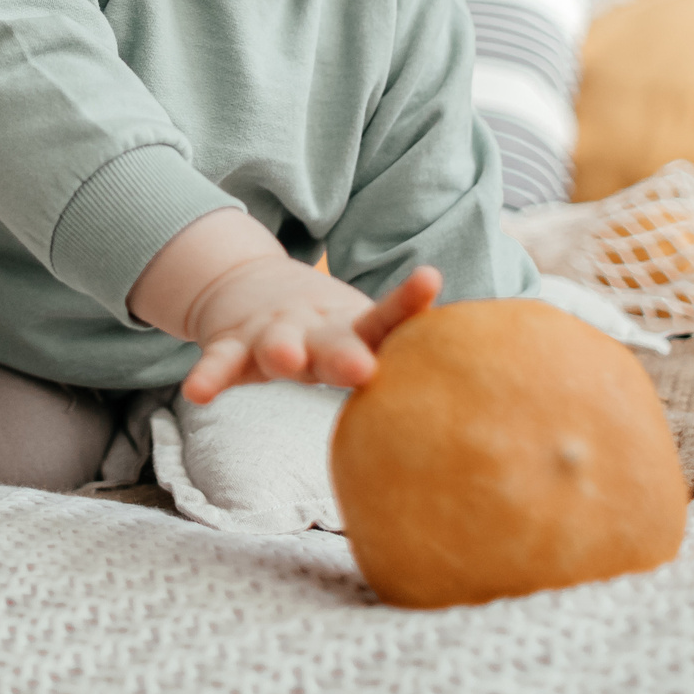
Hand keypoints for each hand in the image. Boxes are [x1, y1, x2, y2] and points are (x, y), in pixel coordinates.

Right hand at [178, 258, 438, 402]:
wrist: (247, 289)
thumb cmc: (327, 330)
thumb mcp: (362, 336)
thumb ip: (404, 359)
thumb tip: (494, 412)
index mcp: (352, 328)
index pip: (386, 318)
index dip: (408, 303)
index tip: (431, 281)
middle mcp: (314, 327)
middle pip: (333, 339)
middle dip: (345, 352)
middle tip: (362, 366)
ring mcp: (269, 334)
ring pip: (275, 344)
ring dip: (280, 353)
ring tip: (282, 363)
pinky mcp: (231, 346)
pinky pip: (220, 363)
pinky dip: (210, 376)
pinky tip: (199, 393)